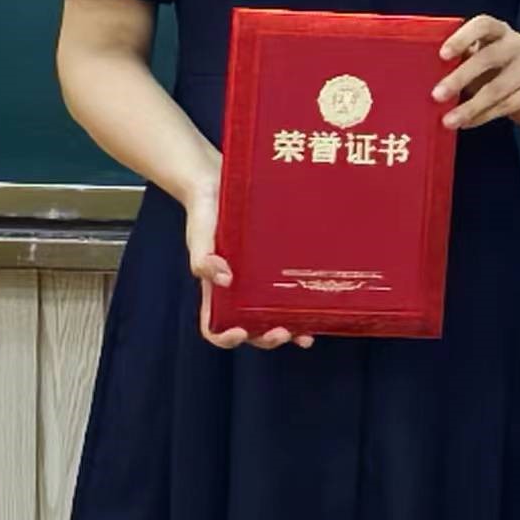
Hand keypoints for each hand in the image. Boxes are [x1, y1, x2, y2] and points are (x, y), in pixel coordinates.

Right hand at [180, 167, 307, 350]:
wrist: (220, 182)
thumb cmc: (205, 213)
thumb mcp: (199, 237)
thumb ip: (204, 260)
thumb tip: (225, 280)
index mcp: (215, 290)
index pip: (215, 325)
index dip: (225, 338)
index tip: (240, 333)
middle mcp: (238, 290)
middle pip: (251, 328)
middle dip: (267, 338)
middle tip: (285, 333)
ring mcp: (259, 279)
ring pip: (273, 314)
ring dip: (291, 328)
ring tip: (307, 333)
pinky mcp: (277, 263)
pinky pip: (289, 288)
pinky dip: (303, 302)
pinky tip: (320, 303)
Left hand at [435, 16, 519, 131]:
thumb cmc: (499, 73)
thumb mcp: (481, 61)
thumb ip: (462, 61)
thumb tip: (426, 75)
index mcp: (501, 31)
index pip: (484, 25)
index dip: (463, 37)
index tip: (442, 55)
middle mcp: (519, 44)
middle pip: (489, 57)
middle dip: (460, 77)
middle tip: (436, 95)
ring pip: (497, 88)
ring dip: (469, 107)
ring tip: (448, 121)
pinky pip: (507, 106)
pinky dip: (483, 117)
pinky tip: (467, 123)